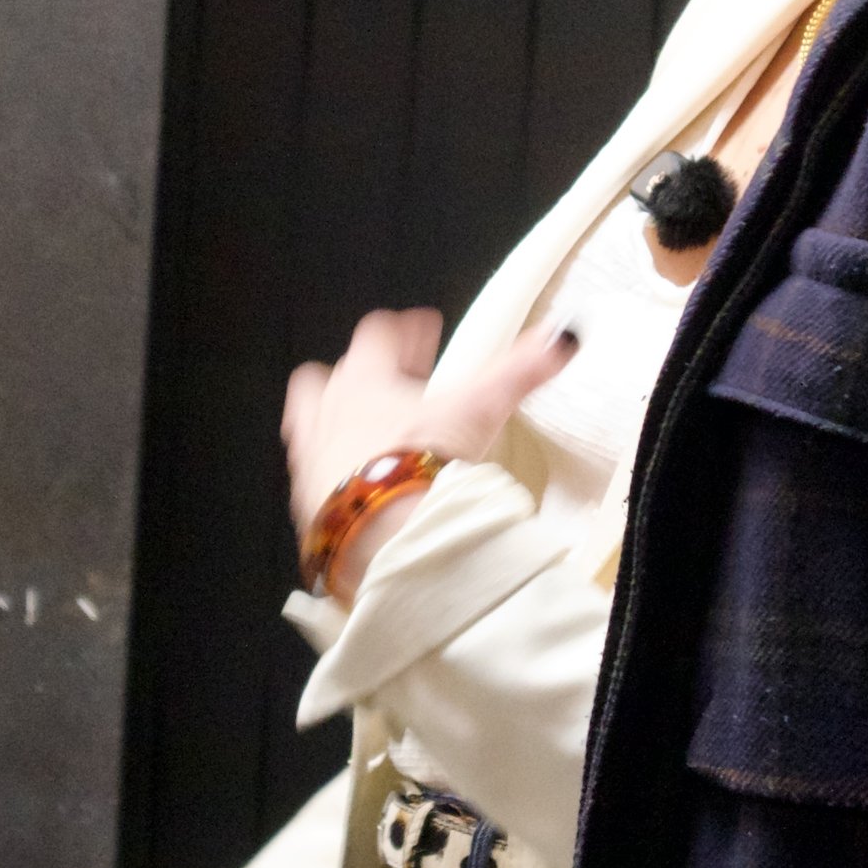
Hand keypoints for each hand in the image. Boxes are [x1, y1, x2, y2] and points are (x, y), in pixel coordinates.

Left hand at [283, 306, 574, 544]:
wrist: (385, 539)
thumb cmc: (423, 465)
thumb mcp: (479, 412)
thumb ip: (517, 372)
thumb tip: (561, 337)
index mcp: (365, 379)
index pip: (377, 332)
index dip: (403, 328)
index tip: (425, 330)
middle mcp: (329, 409)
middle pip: (332, 372)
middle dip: (363, 371)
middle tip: (396, 381)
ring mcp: (312, 455)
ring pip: (310, 420)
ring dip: (336, 418)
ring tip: (368, 430)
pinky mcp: (306, 501)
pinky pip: (312, 474)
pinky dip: (332, 471)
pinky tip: (359, 484)